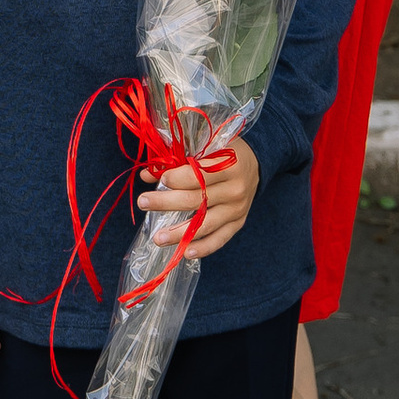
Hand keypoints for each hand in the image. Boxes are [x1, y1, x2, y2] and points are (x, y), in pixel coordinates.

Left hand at [137, 138, 257, 257]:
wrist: (255, 163)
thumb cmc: (225, 151)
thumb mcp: (207, 145)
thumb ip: (178, 157)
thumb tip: (147, 175)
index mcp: (229, 164)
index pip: (200, 174)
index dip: (178, 178)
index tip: (160, 179)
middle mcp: (235, 189)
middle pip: (197, 200)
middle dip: (166, 202)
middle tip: (143, 203)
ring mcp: (237, 209)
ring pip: (205, 224)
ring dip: (179, 233)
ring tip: (157, 238)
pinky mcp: (238, 223)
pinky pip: (220, 239)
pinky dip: (203, 248)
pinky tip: (185, 252)